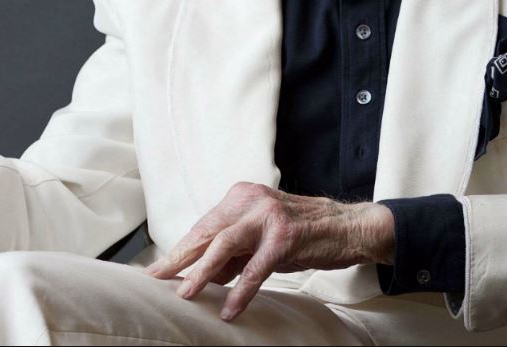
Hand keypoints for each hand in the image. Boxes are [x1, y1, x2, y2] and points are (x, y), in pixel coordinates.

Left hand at [143, 182, 394, 320]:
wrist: (350, 226)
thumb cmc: (305, 232)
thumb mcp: (264, 235)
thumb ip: (236, 250)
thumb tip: (207, 274)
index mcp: (242, 196)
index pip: (204, 225)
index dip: (181, 249)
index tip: (158, 268)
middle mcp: (251, 200)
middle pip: (207, 233)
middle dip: (180, 259)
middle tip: (156, 278)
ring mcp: (268, 216)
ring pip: (224, 246)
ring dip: (201, 273)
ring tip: (184, 294)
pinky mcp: (285, 237)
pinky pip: (256, 269)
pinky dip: (240, 292)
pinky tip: (229, 309)